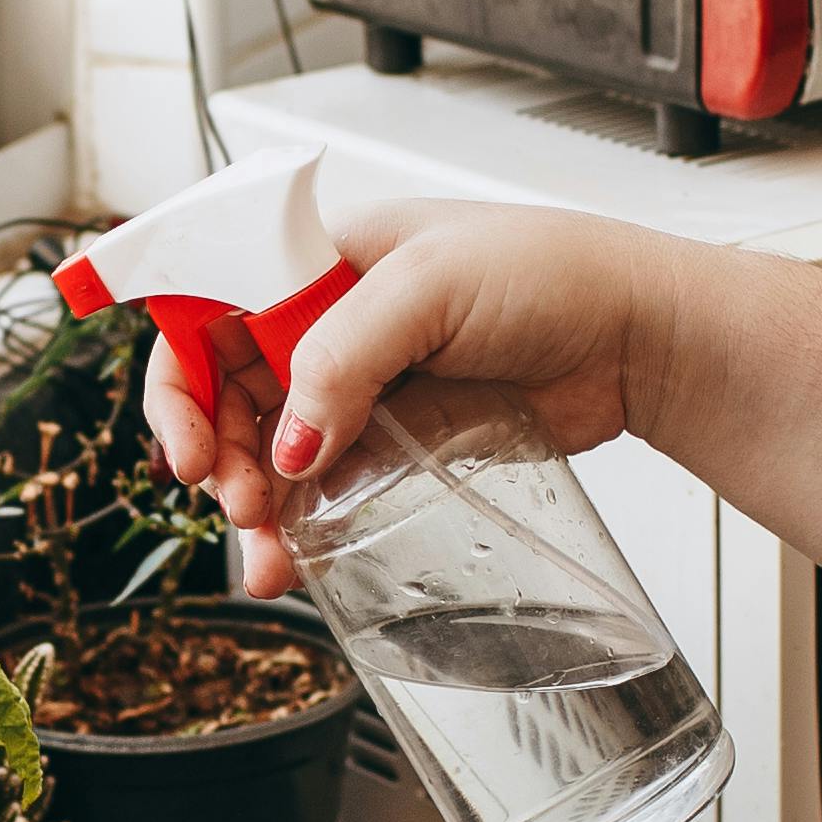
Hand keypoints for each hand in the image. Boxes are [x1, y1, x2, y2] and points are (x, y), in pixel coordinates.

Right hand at [140, 193, 670, 597]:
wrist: (639, 336)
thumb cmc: (552, 272)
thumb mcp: (430, 287)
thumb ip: (345, 355)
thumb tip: (291, 444)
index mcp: (319, 259)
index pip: (208, 311)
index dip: (182, 381)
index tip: (189, 447)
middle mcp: (329, 322)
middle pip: (229, 396)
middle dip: (220, 458)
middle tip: (245, 507)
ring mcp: (365, 387)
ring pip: (275, 452)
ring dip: (257, 507)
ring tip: (268, 557)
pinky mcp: (401, 443)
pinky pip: (329, 488)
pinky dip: (304, 528)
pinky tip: (296, 562)